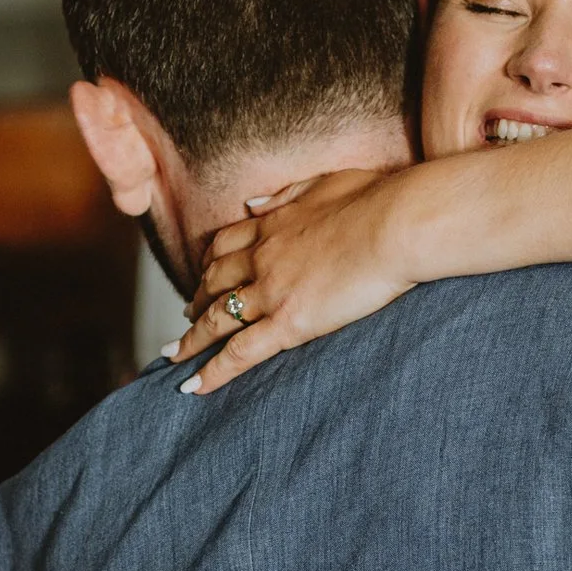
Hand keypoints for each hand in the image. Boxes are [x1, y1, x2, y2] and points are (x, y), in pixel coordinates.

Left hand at [174, 166, 416, 394]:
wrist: (396, 224)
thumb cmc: (375, 200)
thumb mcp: (322, 184)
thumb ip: (284, 195)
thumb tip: (252, 204)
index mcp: (271, 225)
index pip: (225, 246)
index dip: (210, 263)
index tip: (204, 274)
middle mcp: (261, 258)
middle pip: (213, 282)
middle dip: (196, 300)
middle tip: (187, 316)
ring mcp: (271, 291)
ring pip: (217, 319)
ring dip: (191, 339)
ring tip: (175, 355)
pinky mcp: (288, 322)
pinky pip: (239, 352)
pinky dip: (212, 371)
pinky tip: (193, 386)